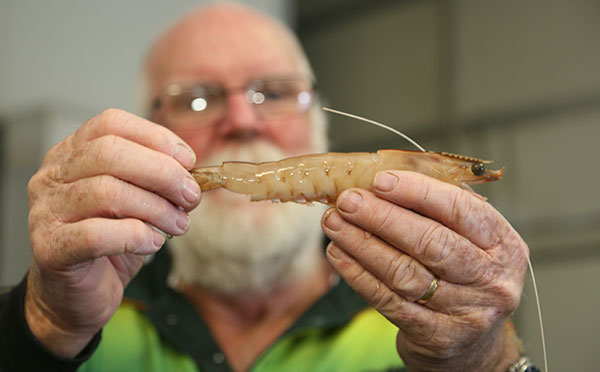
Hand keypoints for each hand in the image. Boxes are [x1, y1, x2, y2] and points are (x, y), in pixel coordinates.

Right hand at [25, 109, 200, 356]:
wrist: (76, 296)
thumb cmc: (109, 243)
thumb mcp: (137, 203)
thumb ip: (157, 182)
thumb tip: (195, 174)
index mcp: (72, 154)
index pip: (111, 123)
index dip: (156, 138)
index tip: (188, 161)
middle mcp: (52, 176)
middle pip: (109, 153)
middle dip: (163, 173)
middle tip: (191, 196)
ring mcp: (46, 211)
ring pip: (107, 192)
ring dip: (157, 208)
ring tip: (179, 224)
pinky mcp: (49, 248)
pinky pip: (97, 234)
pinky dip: (136, 236)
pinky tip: (153, 243)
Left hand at [321, 171, 526, 371]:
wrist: (473, 345)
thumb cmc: (465, 277)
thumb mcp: (469, 241)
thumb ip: (437, 211)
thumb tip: (383, 182)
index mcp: (503, 244)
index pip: (461, 210)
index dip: (418, 192)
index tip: (380, 181)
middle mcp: (491, 279)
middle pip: (431, 243)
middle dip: (382, 217)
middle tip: (348, 201)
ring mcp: (466, 312)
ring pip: (404, 272)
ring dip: (362, 243)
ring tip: (334, 223)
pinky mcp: (436, 337)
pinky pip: (389, 301)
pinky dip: (358, 275)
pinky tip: (339, 255)